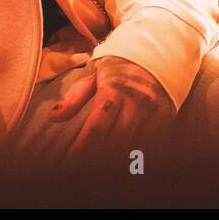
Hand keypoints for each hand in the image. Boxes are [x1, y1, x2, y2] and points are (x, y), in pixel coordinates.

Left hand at [48, 56, 174, 171]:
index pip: (96, 127)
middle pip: (115, 141)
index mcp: (114, 90)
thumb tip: (53, 118)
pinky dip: (138, 155)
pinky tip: (124, 162)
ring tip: (100, 171)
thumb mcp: (95, 71)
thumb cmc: (120, 62)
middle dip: (98, 158)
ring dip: (118, 160)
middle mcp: (136, 103)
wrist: (159, 48)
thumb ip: (74, 96)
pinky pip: (152, 144)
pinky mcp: (166, 118)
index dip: (83, 147)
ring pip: (135, 146)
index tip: (70, 163)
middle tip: (83, 171)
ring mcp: (153, 112)